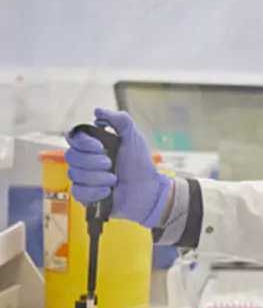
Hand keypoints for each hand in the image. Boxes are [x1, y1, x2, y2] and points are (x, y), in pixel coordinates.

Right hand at [65, 108, 171, 227]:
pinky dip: (95, 192)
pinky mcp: (85, 196)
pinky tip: (108, 191)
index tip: (99, 146)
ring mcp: (84, 179)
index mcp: (95, 146)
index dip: (83, 142)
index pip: (73, 138)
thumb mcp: (134, 138)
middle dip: (93, 162)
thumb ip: (120, 120)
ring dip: (98, 178)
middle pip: (70, 157)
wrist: (147, 191)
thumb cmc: (140, 165)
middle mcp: (86, 160)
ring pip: (74, 175)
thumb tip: (98, 111)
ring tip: (114, 180)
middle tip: (110, 164)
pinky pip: (78, 192)